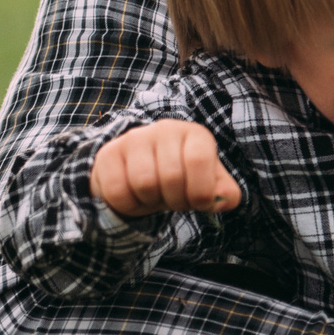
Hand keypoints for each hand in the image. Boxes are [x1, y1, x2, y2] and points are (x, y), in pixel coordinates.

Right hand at [90, 120, 241, 217]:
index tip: (198, 202)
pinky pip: (117, 191)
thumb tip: (225, 199)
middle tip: (174, 200)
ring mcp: (134, 139)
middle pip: (171, 177)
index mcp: (194, 134)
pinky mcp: (108, 154)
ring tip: (155, 196)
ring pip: (144, 183)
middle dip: (176, 201)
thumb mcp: (209, 184)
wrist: (141, 173)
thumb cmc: (182, 179)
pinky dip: (129, 205)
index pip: (198, 160)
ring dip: (151, 202)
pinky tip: (135, 197)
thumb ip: (225, 193)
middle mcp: (164, 129)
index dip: (200, 191)